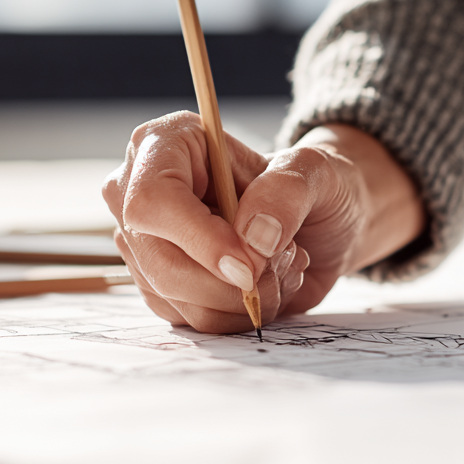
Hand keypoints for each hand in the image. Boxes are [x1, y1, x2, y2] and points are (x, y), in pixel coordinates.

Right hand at [103, 114, 424, 332]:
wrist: (322, 223)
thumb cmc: (313, 186)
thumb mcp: (315, 172)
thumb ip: (286, 192)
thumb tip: (252, 238)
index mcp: (167, 145)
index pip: (152, 201)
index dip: (201, 240)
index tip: (251, 264)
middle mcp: (142, 192)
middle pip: (160, 261)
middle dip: (231, 280)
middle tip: (284, 262)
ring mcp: (147, 243)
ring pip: (176, 298)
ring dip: (243, 298)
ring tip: (280, 265)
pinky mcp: (162, 284)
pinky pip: (192, 319)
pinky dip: (239, 313)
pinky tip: (265, 284)